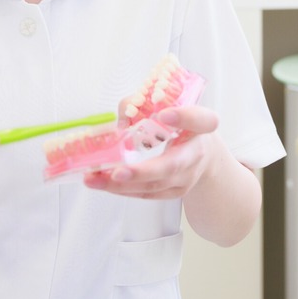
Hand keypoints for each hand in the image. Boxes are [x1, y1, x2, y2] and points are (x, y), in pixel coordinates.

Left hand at [83, 106, 219, 199]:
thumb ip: (143, 105)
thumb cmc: (182, 127)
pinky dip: (122, 189)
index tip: (164, 115)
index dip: (183, 117)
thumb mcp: (170, 108)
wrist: (203, 154)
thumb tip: (121, 119)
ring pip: (154, 185)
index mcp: (201, 126)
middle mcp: (196, 154)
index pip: (201, 120)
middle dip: (143, 171)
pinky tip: (102, 182)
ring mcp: (186, 177)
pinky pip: (146, 193)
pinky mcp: (174, 192)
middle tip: (118, 171)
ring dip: (122, 184)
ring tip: (95, 178)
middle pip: (173, 165)